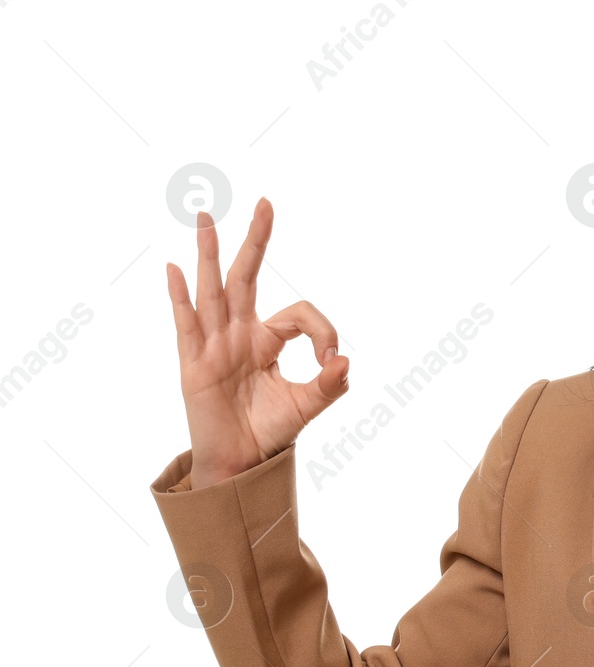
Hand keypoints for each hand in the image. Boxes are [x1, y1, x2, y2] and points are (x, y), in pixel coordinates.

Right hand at [164, 198, 349, 488]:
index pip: (299, 314)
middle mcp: (240, 334)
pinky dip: (181, 297)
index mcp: (268, 340)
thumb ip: (330, 385)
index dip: (321, 329)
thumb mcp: (308, 405)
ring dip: (210, 253)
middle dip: (256, 241)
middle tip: (265, 203)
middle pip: (246, 277)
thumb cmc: (271, 430)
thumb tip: (344, 360)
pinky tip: (175, 269)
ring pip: (214, 290)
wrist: (241, 463)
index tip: (331, 358)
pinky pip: (187, 324)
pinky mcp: (194, 363)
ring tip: (206, 217)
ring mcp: (215, 345)